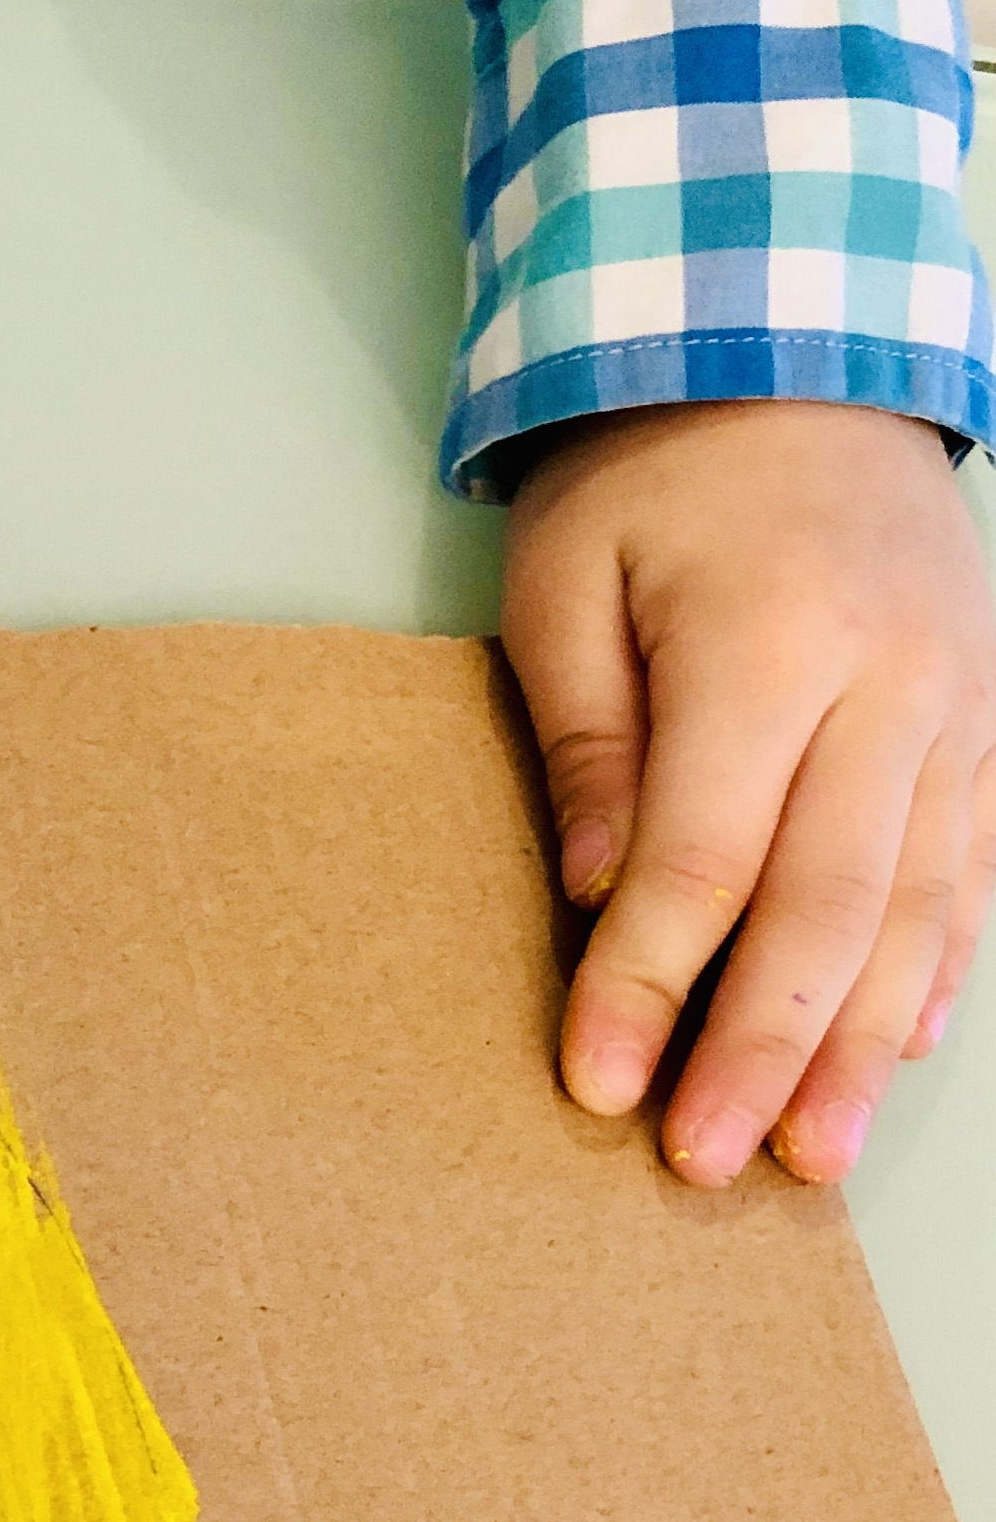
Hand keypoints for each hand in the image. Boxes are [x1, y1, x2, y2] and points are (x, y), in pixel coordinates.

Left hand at [501, 398, 995, 1185]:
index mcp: (768, 643)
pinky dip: (938, 967)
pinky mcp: (982, 718)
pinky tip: (899, 1053)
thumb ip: (589, 742)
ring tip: (815, 1157)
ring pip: (920, 906)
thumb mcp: (567, 584)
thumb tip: (597, 898)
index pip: (705, 858)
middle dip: (762, 1047)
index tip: (601, 1085)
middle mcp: (887, 684)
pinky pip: (972, 865)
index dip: (651, 983)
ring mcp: (955, 704)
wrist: (799, 356)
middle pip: (827, 905)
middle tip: (709, 1164)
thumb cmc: (653, 473)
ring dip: (863, 1045)